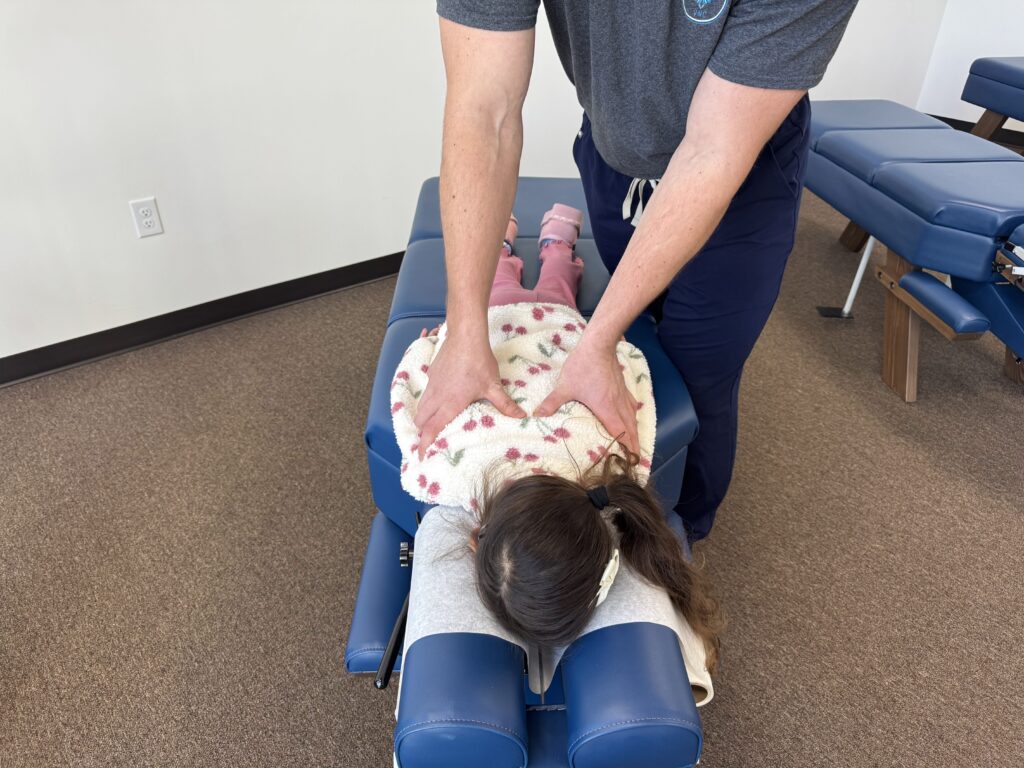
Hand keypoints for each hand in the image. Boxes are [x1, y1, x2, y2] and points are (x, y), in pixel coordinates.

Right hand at [413, 328, 526, 459]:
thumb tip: (521, 417)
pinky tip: (439, 399)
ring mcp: (432, 384)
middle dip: (421, 432)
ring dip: (423, 417)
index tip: (420, 456)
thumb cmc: (479, 362)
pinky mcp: (431, 373)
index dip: (423, 445)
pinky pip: (425, 392)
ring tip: (431, 424)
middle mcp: (437, 397)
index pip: (431, 430)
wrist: (465, 336)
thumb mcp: (493, 385)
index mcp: (450, 404)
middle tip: (429, 441)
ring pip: (421, 406)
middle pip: (420, 421)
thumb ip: (505, 404)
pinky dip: (427, 401)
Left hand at [533, 336, 639, 454]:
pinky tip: (631, 417)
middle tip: (635, 460)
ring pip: (633, 418)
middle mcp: (618, 404)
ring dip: (635, 432)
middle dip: (634, 446)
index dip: (627, 449)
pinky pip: (632, 406)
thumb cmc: (582, 366)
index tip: (630, 461)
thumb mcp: (564, 387)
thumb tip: (536, 415)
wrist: (598, 344)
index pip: (620, 434)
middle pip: (631, 429)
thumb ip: (552, 403)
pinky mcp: (623, 386)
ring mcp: (622, 394)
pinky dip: (633, 416)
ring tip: (636, 443)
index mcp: (606, 409)